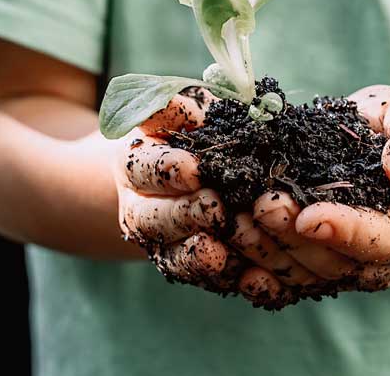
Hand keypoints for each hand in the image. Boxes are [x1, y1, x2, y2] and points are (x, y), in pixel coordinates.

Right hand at [114, 89, 242, 290]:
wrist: (193, 174)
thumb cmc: (195, 132)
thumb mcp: (190, 112)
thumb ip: (184, 110)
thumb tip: (187, 107)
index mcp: (136, 165)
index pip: (144, 168)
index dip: (168, 169)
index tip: (195, 168)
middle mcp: (141, 209)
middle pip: (153, 218)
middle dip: (185, 215)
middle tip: (216, 208)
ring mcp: (162, 243)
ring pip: (173, 257)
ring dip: (197, 257)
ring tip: (223, 253)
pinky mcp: (189, 268)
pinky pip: (205, 281)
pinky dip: (228, 282)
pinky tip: (253, 279)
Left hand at [236, 85, 389, 303]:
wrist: (372, 147)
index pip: (378, 241)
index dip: (343, 231)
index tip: (308, 215)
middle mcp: (372, 262)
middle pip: (330, 263)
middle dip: (290, 237)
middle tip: (257, 205)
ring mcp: (336, 268)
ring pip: (298, 274)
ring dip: (262, 250)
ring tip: (231, 218)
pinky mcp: (304, 266)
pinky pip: (277, 279)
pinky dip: (248, 269)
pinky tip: (221, 251)